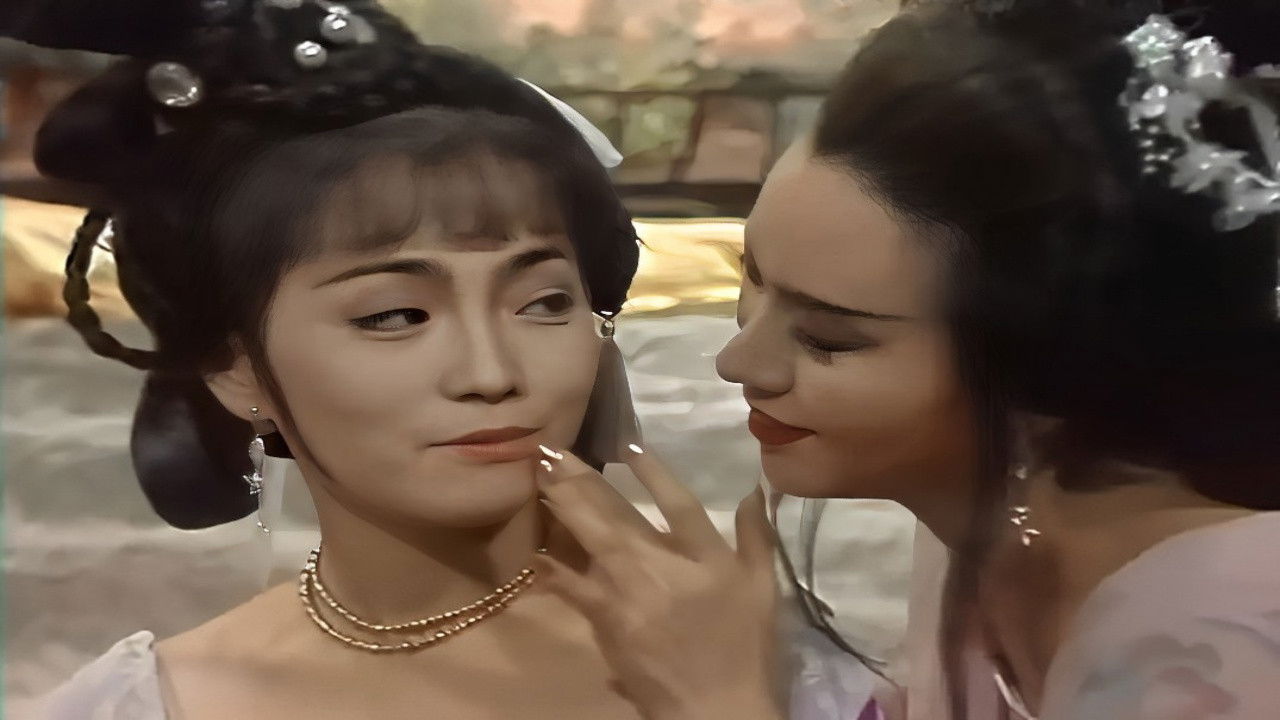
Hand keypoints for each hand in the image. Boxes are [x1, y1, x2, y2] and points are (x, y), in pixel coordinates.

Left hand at [533, 445, 783, 719]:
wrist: (716, 709)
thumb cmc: (745, 649)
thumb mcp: (765, 589)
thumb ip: (757, 536)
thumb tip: (754, 489)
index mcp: (704, 556)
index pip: (677, 502)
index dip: (653, 471)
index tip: (627, 444)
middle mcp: (661, 566)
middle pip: (616, 513)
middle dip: (582, 479)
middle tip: (551, 451)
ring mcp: (629, 593)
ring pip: (590, 540)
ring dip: (563, 508)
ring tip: (539, 480)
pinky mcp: (607, 622)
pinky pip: (574, 589)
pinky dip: (553, 571)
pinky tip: (534, 554)